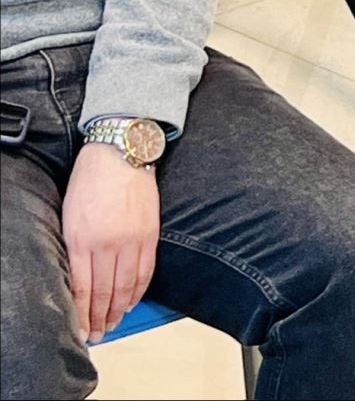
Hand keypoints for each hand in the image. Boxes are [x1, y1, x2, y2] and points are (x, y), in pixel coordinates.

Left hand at [61, 143, 159, 342]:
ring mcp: (132, 239)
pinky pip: (145, 270)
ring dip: (119, 309)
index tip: (80, 330)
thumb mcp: (69, 217)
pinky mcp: (150, 233)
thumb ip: (74, 249)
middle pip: (105, 292)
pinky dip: (138, 290)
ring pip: (126, 285)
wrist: (120, 154)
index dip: (82, 314)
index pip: (82, 288)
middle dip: (100, 318)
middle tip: (97, 335)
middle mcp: (108, 243)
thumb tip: (77, 280)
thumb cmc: (90, 182)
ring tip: (113, 324)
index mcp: (83, 239)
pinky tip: (132, 301)